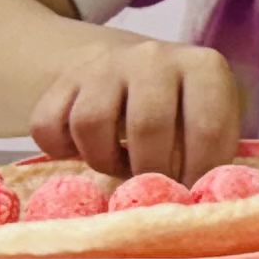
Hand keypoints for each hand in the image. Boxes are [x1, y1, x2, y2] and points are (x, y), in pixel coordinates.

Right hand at [31, 36, 243, 180]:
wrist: (129, 69)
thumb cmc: (180, 111)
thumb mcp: (209, 120)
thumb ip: (209, 153)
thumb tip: (195, 201)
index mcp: (204, 67)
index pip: (208, 127)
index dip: (200, 172)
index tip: (189, 194)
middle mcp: (154, 57)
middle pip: (148, 125)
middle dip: (150, 170)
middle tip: (150, 187)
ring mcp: (106, 65)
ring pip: (91, 123)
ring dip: (103, 160)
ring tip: (119, 163)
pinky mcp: (65, 80)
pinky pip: (49, 126)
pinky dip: (61, 149)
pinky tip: (83, 149)